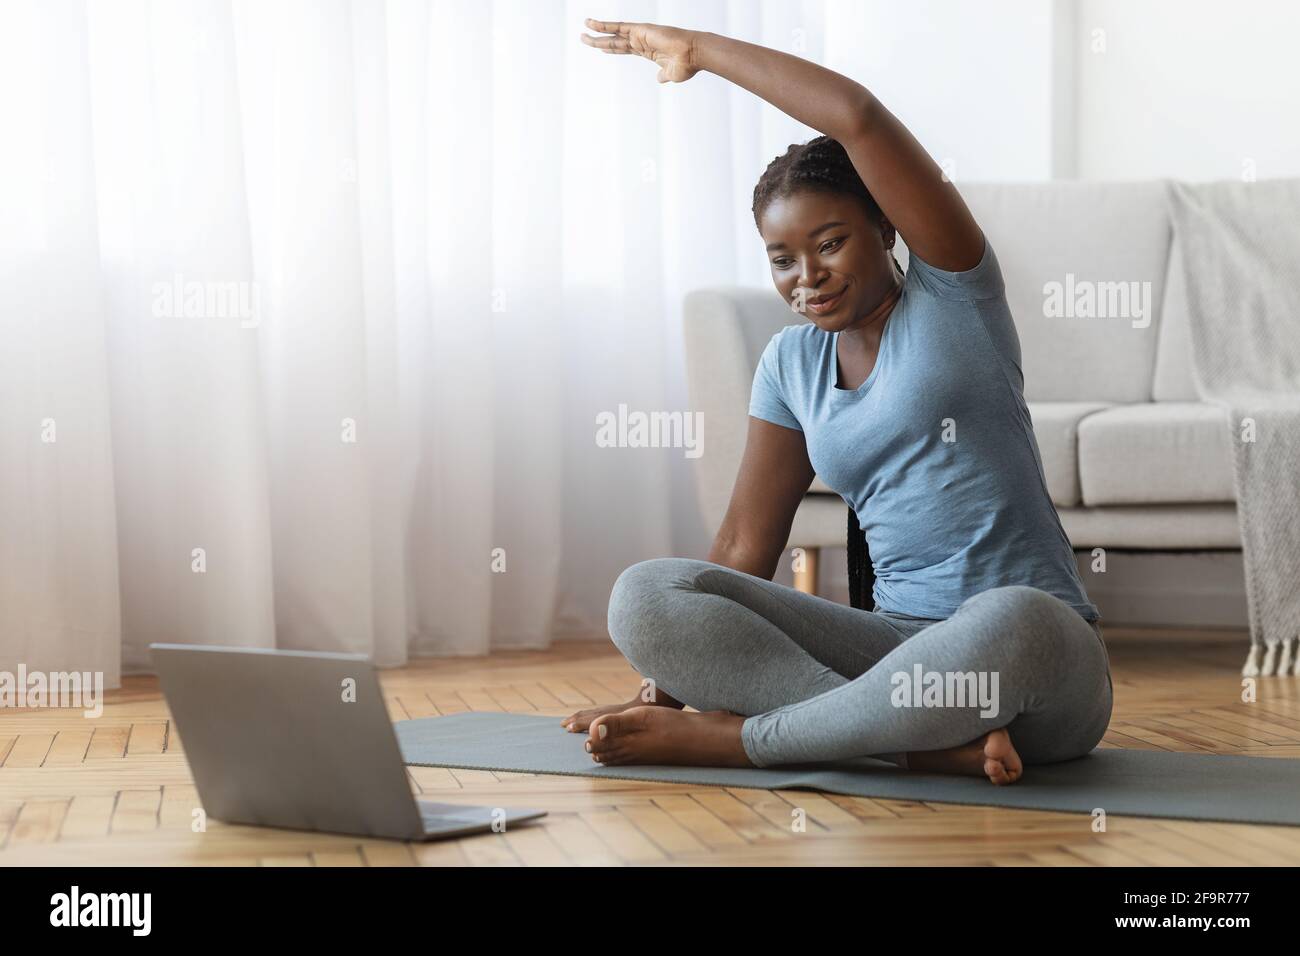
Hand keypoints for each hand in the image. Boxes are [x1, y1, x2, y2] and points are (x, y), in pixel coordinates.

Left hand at [580, 18, 700, 83]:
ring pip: (613, 35)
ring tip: (583, 32)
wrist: (693, 54)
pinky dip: (604, 25)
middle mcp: (641, 42)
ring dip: (597, 33)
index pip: (625, 50)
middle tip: (584, 39)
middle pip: (615, 42)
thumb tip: (659, 79)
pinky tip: (591, 24)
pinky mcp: (640, 30)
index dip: (612, 49)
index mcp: (648, 52)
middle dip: (599, 41)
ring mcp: (640, 35)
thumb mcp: (671, 74)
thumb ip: (663, 76)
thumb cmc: (687, 65)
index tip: (602, 49)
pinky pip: (618, 27)